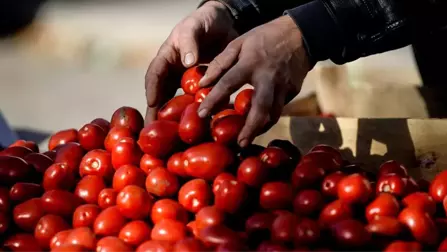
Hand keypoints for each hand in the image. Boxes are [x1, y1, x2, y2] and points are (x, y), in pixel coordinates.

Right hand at [145, 1, 237, 122]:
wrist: (224, 23)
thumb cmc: (204, 22)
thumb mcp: (194, 27)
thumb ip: (190, 42)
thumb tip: (187, 63)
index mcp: (167, 58)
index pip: (155, 75)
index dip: (152, 90)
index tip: (153, 104)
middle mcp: (174, 72)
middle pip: (163, 95)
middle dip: (158, 114)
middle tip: (154, 132)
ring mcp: (188, 81)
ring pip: (179, 102)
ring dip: (177, 118)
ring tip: (175, 137)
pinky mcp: (203, 87)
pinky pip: (198, 101)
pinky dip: (198, 113)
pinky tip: (202, 127)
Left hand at [198, 15, 310, 147]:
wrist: (301, 34)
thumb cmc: (264, 37)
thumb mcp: (239, 43)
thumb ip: (220, 63)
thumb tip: (203, 82)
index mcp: (251, 63)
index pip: (228, 83)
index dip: (214, 100)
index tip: (202, 114)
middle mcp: (268, 78)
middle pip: (260, 108)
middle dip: (250, 129)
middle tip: (239, 144)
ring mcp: (283, 87)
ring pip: (273, 114)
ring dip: (260, 128)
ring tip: (247, 138)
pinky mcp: (293, 92)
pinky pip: (279, 109)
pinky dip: (268, 118)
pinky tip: (258, 124)